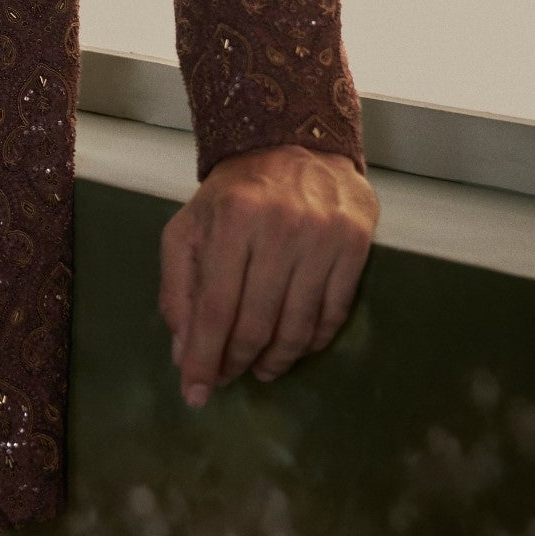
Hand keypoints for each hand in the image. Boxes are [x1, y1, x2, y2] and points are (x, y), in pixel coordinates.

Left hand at [159, 142, 378, 408]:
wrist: (294, 143)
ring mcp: (323, 235)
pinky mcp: (356, 243)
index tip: (195, 392)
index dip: (204, 358)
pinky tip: (295, 346)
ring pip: (298, 325)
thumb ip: (178, 285)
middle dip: (237, 362)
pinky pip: (334, 313)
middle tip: (228, 377)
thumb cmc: (235, 193)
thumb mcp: (190, 226)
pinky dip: (312, 341)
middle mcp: (280, 226)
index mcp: (231, 218)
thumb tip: (184, 352)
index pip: (214, 308)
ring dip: (276, 360)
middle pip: (256, 323)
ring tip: (260, 368)